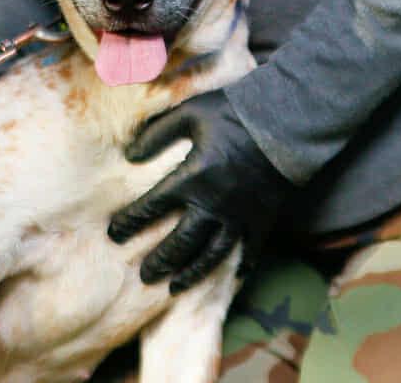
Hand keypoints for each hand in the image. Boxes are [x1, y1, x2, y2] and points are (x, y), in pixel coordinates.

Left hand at [107, 89, 291, 293]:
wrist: (285, 122)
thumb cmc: (233, 114)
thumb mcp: (189, 113)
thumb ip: (157, 133)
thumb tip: (130, 155)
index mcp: (191, 178)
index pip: (151, 207)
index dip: (130, 222)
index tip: (114, 234)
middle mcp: (212, 204)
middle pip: (180, 243)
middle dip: (159, 261)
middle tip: (144, 275)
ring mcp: (238, 216)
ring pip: (211, 255)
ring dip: (191, 272)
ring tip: (175, 286)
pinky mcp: (261, 219)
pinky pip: (250, 250)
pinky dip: (241, 265)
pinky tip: (233, 277)